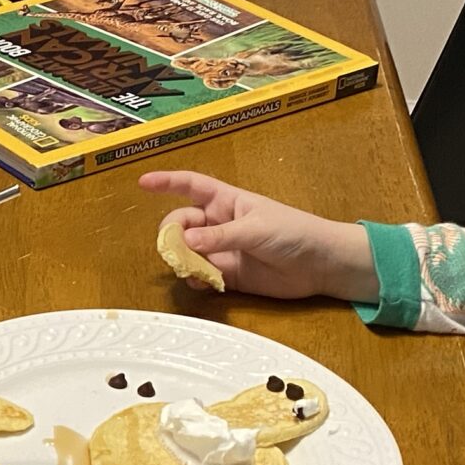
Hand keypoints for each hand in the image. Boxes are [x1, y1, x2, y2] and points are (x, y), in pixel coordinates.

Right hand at [137, 170, 377, 300]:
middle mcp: (220, 224)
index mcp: (228, 202)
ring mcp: (223, 250)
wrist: (321, 264)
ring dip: (182, 259)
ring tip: (187, 268)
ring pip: (188, 252)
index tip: (143, 182)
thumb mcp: (255, 229)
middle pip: (182, 224)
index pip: (191, 186)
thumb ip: (220, 237)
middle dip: (172, 234)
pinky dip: (195, 279)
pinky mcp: (229, 275)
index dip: (167, 182)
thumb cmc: (293, 233)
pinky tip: (200, 282)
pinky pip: (202, 275)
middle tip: (172, 248)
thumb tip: (184, 243)